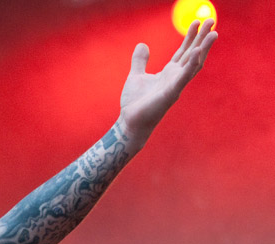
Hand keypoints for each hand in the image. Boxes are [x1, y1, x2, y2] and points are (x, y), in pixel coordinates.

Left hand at [119, 19, 217, 148]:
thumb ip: (140, 61)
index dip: (191, 37)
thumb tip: (142, 44)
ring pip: (194, 64)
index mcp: (169, 73)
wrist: (129, 122)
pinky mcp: (170, 94)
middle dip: (203, 38)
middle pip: (193, 54)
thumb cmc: (134, 103)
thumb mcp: (136, 76)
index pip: (184, 51)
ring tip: (214, 33)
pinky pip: (183, 78)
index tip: (197, 22)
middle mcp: (176, 78)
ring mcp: (175, 86)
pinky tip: (196, 52)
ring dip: (204, 49)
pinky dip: (190, 65)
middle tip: (212, 20)